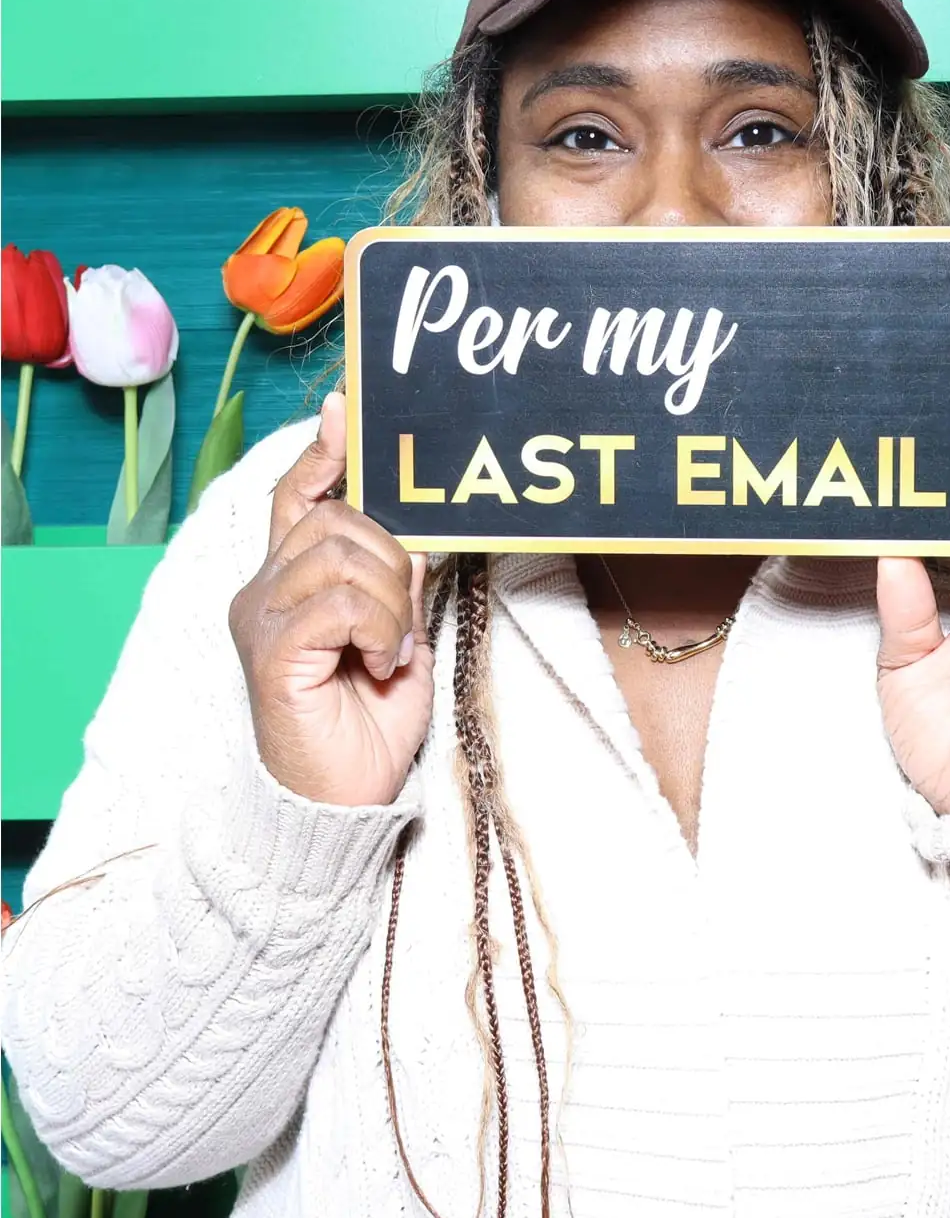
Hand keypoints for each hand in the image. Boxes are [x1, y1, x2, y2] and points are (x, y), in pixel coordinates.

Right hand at [228, 393, 433, 806]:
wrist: (343, 802)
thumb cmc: (368, 724)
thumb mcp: (396, 636)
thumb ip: (396, 581)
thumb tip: (419, 529)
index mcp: (289, 581)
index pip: (297, 497)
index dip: (324, 454)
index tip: (348, 414)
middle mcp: (264, 591)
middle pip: (335, 517)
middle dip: (391, 555)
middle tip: (402, 619)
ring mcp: (262, 618)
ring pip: (341, 552)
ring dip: (390, 600)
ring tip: (390, 651)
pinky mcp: (273, 651)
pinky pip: (341, 603)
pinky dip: (380, 628)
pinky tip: (381, 665)